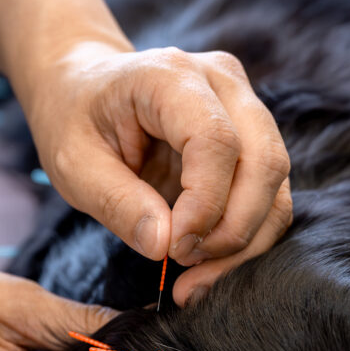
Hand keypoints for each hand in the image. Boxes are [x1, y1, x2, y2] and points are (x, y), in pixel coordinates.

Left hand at [18, 41, 292, 304]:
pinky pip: (269, 192)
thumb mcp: (74, 164)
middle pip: (263, 162)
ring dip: (246, 240)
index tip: (174, 249)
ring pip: (276, 183)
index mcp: (170, 76)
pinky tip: (208, 261)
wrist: (83, 88)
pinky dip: (248, 235)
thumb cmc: (74, 119)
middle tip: (187, 267)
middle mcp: (221, 81)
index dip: (205, 205)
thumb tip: (165, 246)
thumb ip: (117, 202)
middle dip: (234, 230)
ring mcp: (245, 104)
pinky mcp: (252, 135)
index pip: (216, 141)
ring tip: (196, 275)